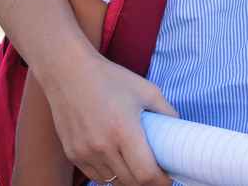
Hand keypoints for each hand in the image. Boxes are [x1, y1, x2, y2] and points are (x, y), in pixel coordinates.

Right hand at [45, 53, 176, 185]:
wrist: (68, 72)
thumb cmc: (111, 79)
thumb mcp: (147, 91)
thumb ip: (167, 113)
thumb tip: (179, 130)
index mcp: (124, 131)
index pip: (145, 174)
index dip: (161, 182)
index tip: (170, 178)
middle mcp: (102, 147)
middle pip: (130, 182)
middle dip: (148, 182)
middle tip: (159, 173)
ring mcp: (84, 153)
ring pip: (112, 182)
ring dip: (129, 180)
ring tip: (140, 168)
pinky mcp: (72, 154)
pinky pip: (95, 176)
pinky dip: (110, 175)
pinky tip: (119, 164)